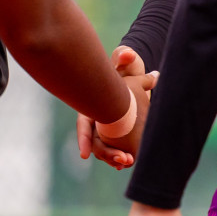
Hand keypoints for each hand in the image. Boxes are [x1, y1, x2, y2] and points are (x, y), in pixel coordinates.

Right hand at [78, 47, 157, 169]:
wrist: (131, 79)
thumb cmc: (124, 71)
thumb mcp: (125, 64)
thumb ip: (124, 59)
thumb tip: (128, 54)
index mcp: (92, 106)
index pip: (84, 126)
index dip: (84, 140)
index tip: (85, 155)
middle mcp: (95, 119)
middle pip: (95, 142)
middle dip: (106, 153)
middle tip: (124, 159)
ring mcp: (103, 128)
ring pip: (103, 148)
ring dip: (114, 157)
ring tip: (128, 162)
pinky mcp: (113, 133)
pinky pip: (112, 148)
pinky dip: (118, 156)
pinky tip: (128, 162)